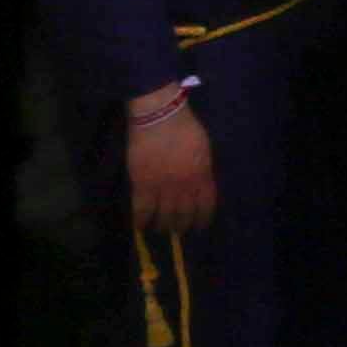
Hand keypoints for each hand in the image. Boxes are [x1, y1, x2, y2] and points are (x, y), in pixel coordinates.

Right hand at [123, 95, 216, 236]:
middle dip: (182, 225)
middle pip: (185, 214)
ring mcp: (163, 187)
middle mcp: (185, 187)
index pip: (206, 206)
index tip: (199, 226)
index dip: (203, 219)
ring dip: (163, 225)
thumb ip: (203, 169)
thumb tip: (202, 184)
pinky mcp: (143, 185)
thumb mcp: (203, 149)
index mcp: (202, 176)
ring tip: (161, 229)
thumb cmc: (184, 126)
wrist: (160, 116)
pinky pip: (142, 210)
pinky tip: (140, 226)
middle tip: (178, 229)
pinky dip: (141, 221)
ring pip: (164, 216)